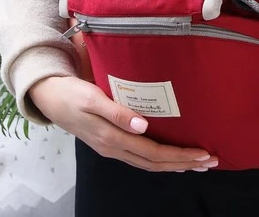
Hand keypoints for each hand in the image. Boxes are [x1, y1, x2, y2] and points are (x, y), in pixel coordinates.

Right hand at [29, 76, 217, 171]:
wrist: (48, 96)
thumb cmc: (72, 93)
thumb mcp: (93, 99)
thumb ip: (117, 112)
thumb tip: (143, 127)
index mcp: (113, 139)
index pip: (154, 154)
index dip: (179, 156)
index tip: (203, 154)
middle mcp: (115, 148)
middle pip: (154, 163)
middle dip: (183, 163)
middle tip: (210, 161)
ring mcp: (111, 148)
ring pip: (148, 163)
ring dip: (173, 164)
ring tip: (196, 162)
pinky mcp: (109, 142)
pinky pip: (139, 157)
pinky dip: (159, 159)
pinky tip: (168, 156)